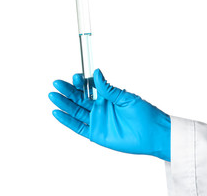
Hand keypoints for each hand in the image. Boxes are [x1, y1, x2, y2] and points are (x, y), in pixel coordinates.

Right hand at [48, 69, 170, 160]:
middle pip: (79, 98)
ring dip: (64, 103)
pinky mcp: (96, 133)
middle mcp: (100, 108)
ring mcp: (97, 120)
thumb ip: (108, 89)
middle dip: (68, 91)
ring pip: (76, 111)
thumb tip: (96, 73)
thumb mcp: (125, 97)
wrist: (152, 134)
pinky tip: (58, 113)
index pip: (89, 88)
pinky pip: (78, 127)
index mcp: (107, 97)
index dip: (81, 82)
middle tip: (58, 84)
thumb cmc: (143, 113)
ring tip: (54, 95)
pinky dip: (67, 120)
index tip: (75, 76)